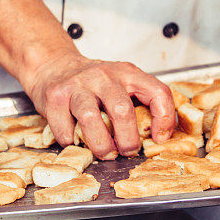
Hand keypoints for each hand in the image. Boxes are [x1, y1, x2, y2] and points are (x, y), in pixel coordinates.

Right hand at [22, 51, 175, 158]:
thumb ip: (138, 104)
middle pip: (122, 110)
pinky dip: (70, 141)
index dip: (164, 119)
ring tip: (105, 153)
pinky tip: (75, 141)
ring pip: (90, 118)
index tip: (159, 138)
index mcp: (128, 73)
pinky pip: (64, 127)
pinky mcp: (56, 95)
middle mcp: (104, 75)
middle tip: (127, 151)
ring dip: (100, 144)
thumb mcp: (121, 85)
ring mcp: (78, 84)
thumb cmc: (93, 84)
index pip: (157, 92)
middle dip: (127, 139)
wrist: (55, 66)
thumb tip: (157, 139)